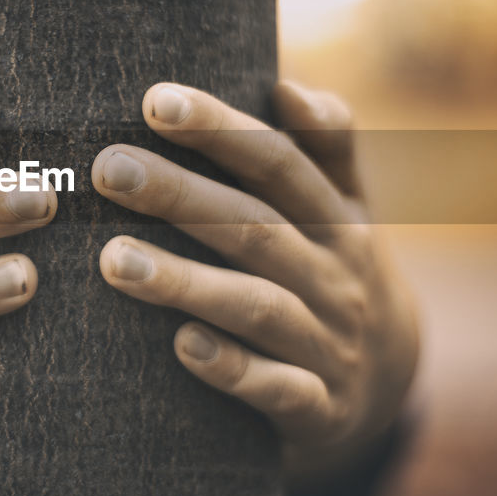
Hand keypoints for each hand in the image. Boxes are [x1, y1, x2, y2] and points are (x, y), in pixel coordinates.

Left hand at [94, 81, 418, 485]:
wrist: (389, 387)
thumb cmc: (339, 273)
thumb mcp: (347, 209)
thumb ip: (326, 145)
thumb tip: (287, 86)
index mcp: (337, 219)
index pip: (278, 162)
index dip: (221, 129)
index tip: (155, 100)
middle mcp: (336, 276)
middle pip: (255, 228)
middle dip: (180, 195)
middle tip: (107, 169)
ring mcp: (330, 343)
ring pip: (257, 307)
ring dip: (186, 283)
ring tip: (113, 259)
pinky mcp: (319, 409)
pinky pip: (278, 389)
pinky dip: (233, 369)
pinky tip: (181, 345)